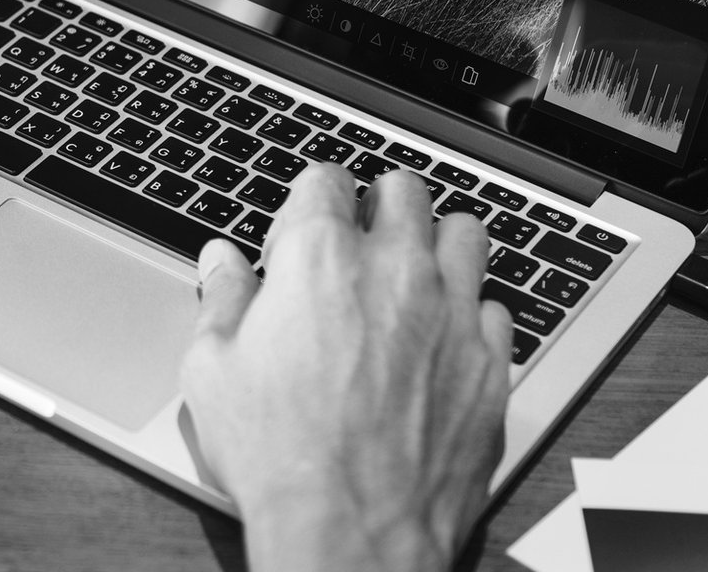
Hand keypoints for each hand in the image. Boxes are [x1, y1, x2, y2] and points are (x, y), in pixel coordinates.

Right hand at [180, 164, 512, 571]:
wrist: (353, 529)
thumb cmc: (280, 455)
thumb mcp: (212, 369)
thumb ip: (221, 299)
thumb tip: (222, 263)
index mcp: (320, 258)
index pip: (325, 179)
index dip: (307, 202)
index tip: (297, 235)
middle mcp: (396, 270)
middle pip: (403, 190)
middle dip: (376, 205)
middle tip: (355, 245)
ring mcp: (452, 312)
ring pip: (465, 232)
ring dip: (436, 243)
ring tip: (409, 277)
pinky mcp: (489, 362)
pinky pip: (494, 307)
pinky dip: (470, 312)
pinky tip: (440, 339)